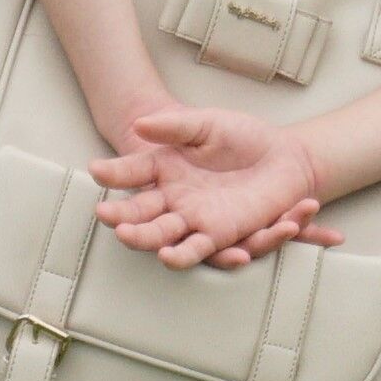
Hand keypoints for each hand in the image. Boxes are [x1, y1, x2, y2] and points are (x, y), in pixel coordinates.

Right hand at [93, 106, 325, 267]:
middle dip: (124, 220)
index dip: (113, 173)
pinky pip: (205, 250)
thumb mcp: (207, 124)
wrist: (284, 157)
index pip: (132, 172)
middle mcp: (173, 198)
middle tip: (106, 218)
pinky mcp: (222, 233)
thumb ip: (174, 126)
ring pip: (167, 238)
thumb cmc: (242, 137)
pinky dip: (194, 255)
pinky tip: (177, 256)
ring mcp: (196, 219)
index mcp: (164, 167)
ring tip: (146, 248)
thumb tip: (140, 124)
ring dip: (153, 245)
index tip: (96, 171)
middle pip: (142, 215)